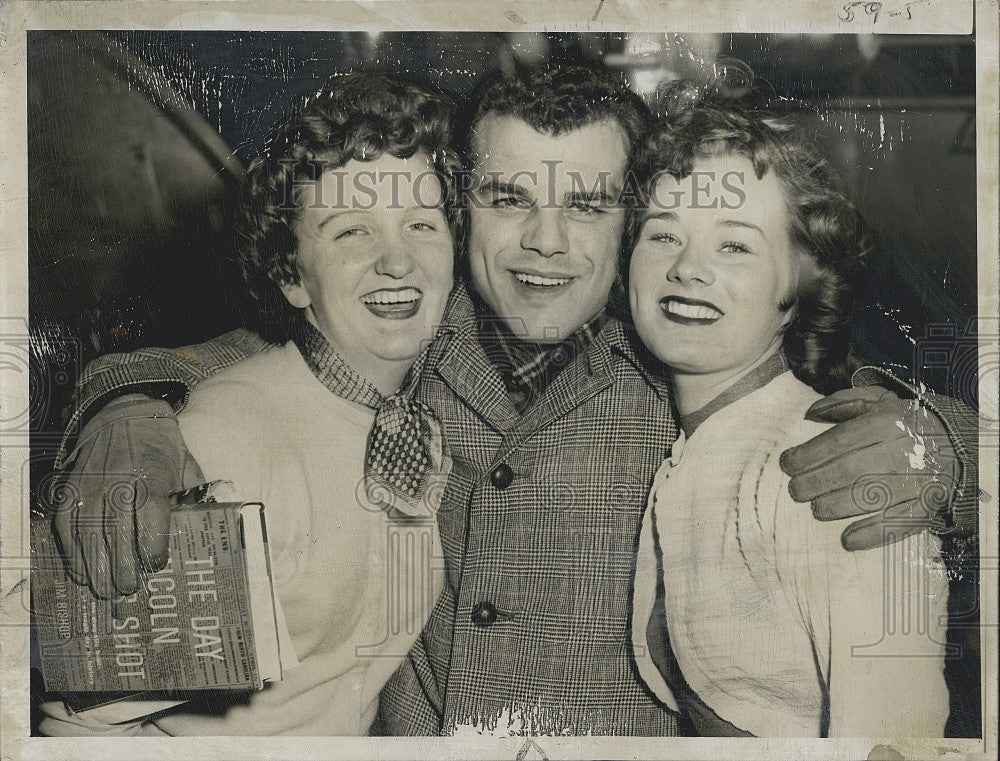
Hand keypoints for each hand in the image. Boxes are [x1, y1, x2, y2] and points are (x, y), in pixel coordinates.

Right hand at [50, 394, 203, 596]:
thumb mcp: (185, 465)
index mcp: (151, 476)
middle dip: (122, 566)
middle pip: (116, 533)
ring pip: (88, 535)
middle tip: (129, 588)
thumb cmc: (160, 445)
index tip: (155, 565)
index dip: (151, 546)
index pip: (150, 518)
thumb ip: (194, 495)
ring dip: (95, 567)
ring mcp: (90, 486)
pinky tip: (82, 570)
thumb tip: (210, 525)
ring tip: (106, 589)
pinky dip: (72, 551)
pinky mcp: (71, 489)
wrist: (123, 413)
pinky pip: (67, 526)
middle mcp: (117, 482)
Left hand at [780, 386, 958, 550]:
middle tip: (796, 491)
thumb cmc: (906, 421)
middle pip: (850, 469)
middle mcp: (901, 450)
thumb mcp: (878, 401)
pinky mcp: (929, 504)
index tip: (787, 464)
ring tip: (816, 509)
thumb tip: (809, 414)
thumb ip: (842, 403)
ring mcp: (918, 479)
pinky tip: (847, 540)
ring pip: (871, 497)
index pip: (840, 440)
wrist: (961, 438)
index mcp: (884, 422)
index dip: (809, 454)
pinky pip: (901, 522)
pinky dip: (873, 534)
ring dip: (837, 506)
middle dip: (816, 482)